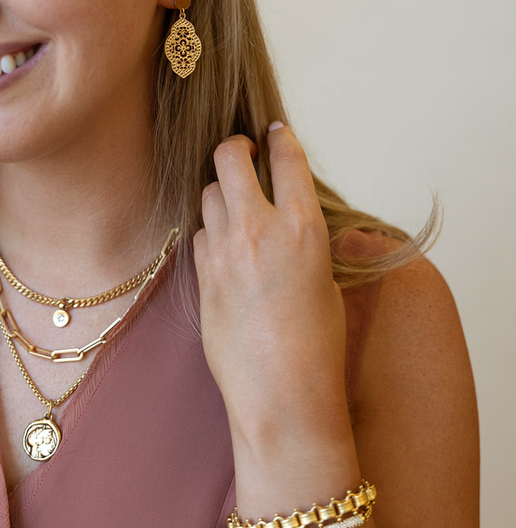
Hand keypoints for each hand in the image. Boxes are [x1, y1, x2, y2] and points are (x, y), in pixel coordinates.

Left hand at [193, 125, 349, 451]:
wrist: (280, 395)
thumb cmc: (317, 346)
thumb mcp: (327, 280)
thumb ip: (305, 240)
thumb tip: (290, 220)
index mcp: (303, 227)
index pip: (287, 158)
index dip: (279, 137)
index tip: (274, 132)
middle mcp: (259, 229)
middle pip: (229, 158)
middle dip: (234, 147)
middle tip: (242, 152)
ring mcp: (223, 251)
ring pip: (208, 194)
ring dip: (221, 190)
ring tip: (234, 201)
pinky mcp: (200, 275)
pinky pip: (199, 234)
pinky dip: (211, 230)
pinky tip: (223, 244)